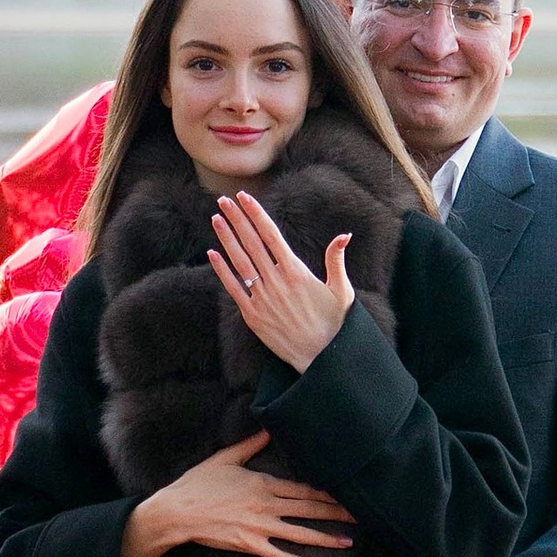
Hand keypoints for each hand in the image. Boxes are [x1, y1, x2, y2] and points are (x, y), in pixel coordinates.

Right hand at [120, 429, 350, 556]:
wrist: (176, 512)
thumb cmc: (197, 484)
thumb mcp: (225, 458)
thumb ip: (250, 444)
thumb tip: (267, 427)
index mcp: (262, 483)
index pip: (302, 488)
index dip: (327, 492)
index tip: (347, 494)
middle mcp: (266, 504)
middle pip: (309, 508)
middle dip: (336, 513)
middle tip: (361, 516)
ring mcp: (259, 526)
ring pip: (300, 532)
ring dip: (326, 537)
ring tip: (349, 540)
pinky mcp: (249, 545)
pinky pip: (280, 554)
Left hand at [207, 190, 353, 371]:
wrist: (322, 359)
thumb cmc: (335, 324)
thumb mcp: (342, 291)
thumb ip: (336, 260)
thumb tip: (343, 235)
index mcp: (296, 271)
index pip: (271, 234)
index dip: (256, 213)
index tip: (245, 197)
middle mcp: (276, 281)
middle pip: (251, 242)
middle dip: (236, 219)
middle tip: (224, 200)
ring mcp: (262, 298)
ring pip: (240, 261)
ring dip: (226, 238)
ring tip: (216, 218)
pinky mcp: (252, 316)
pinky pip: (233, 288)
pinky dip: (222, 270)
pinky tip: (213, 254)